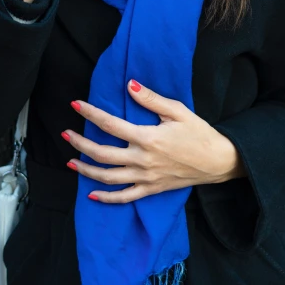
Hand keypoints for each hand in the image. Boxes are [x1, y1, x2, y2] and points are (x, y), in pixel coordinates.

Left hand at [61, 80, 245, 203]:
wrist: (218, 161)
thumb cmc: (199, 133)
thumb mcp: (177, 111)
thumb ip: (151, 99)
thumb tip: (130, 86)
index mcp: (148, 138)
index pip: (111, 125)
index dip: (91, 114)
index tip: (75, 105)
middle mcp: (143, 160)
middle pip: (102, 154)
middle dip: (80, 143)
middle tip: (65, 134)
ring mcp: (146, 178)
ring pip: (108, 177)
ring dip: (86, 170)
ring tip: (70, 161)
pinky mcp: (151, 189)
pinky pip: (124, 197)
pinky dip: (106, 198)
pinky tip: (91, 194)